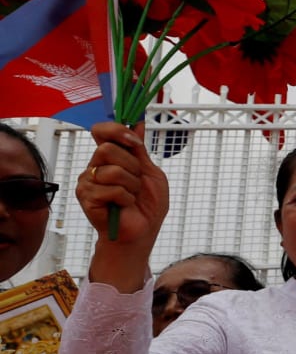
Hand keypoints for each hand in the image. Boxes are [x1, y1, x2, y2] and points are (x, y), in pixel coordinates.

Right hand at [78, 123, 167, 249]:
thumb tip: (138, 122)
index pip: (101, 131)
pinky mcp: (86, 197)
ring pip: (111, 170)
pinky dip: (126, 198)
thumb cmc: (147, 205)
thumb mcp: (151, 172)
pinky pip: (111, 189)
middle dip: (131, 165)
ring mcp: (88, 182)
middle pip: (107, 149)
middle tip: (136, 180)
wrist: (142, 231)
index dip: (116, 130)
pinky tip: (124, 205)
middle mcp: (96, 166)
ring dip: (131, 184)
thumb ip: (140, 150)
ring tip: (131, 195)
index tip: (134, 141)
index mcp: (111, 157)